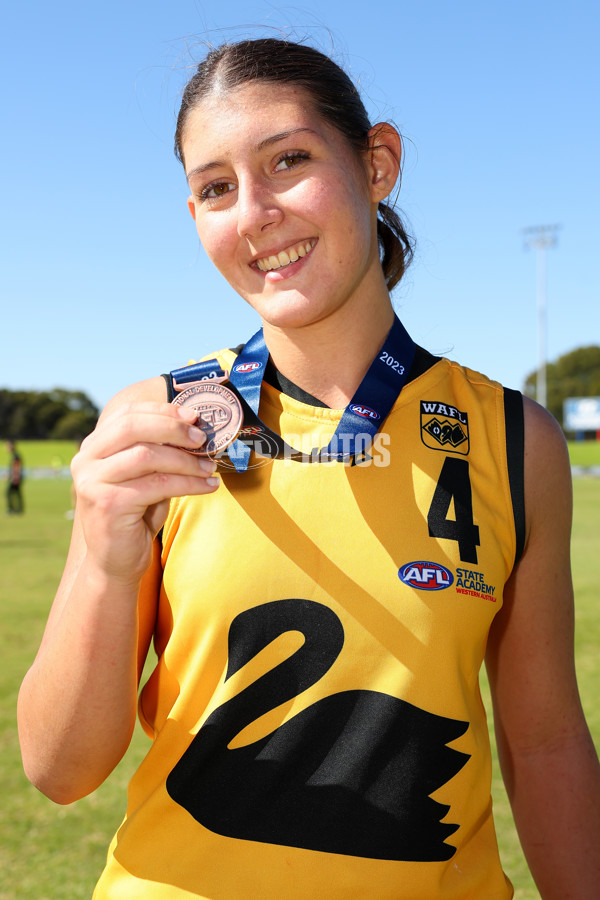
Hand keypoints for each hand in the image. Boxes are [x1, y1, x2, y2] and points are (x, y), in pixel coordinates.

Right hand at [71, 399, 219, 583]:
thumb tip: (197, 429)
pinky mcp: (107, 504)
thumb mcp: (147, 476)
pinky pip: (157, 485)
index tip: (194, 417)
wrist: (115, 561)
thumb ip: (159, 451)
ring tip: (210, 467)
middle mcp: (86, 460)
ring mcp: (92, 481)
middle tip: (202, 439)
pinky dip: (189, 483)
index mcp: (94, 446)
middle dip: (173, 429)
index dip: (163, 411)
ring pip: (147, 456)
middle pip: (133, 427)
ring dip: (185, 460)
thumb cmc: (136, 515)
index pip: (128, 414)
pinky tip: (208, 486)